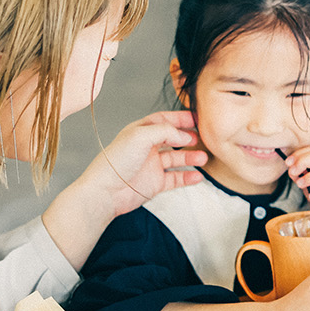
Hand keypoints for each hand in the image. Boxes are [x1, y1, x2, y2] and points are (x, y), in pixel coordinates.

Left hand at [45, 110, 210, 269]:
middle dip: (188, 138)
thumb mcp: (140, 136)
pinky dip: (188, 177)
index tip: (197, 118)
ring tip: (203, 158)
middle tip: (203, 138)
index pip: (164, 120)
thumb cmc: (116, 162)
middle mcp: (147, 148)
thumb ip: (165, 131)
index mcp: (140, 132)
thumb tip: (185, 135)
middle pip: (173, 139)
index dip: (180, 118)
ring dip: (191, 157)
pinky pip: (176, 178)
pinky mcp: (155, 183)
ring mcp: (152, 166)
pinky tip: (198, 176)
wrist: (106, 191)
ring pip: (177, 159)